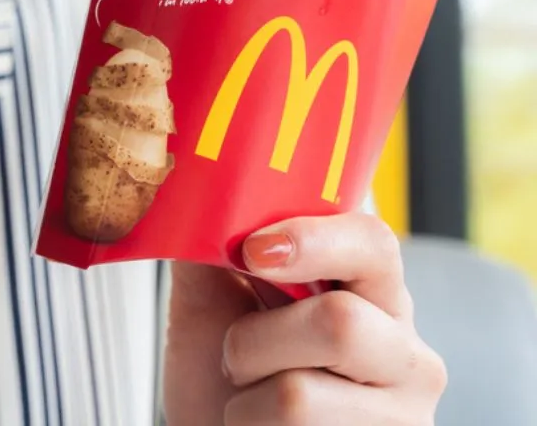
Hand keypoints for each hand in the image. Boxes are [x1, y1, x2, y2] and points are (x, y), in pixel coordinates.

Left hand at [164, 213, 447, 424]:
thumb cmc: (219, 381)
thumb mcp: (208, 304)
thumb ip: (208, 247)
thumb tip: (194, 192)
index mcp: (367, 293)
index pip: (373, 242)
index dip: (312, 240)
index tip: (253, 251)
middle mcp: (403, 350)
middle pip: (341, 322)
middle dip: (255, 341)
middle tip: (235, 359)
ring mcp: (402, 415)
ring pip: (299, 394)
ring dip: (244, 397)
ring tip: (249, 403)